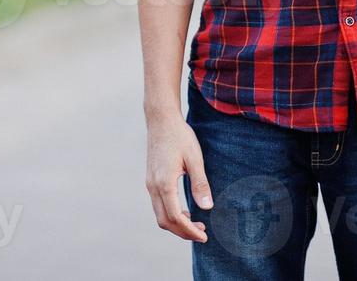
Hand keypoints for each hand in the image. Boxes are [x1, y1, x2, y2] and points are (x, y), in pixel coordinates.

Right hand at [145, 112, 211, 241]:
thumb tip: (207, 207)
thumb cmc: (179, 136)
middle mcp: (153, 186)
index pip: (175, 217)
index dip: (189, 231)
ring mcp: (150, 183)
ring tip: (196, 224)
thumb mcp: (195, 158)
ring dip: (176, 224)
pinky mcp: (151, 180)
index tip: (204, 236)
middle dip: (182, 232)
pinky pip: (158, 205)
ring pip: (160, 214)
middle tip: (202, 234)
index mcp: (164, 183)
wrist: (161, 120)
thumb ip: (200, 183)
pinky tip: (185, 211)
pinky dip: (171, 214)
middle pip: (164, 221)